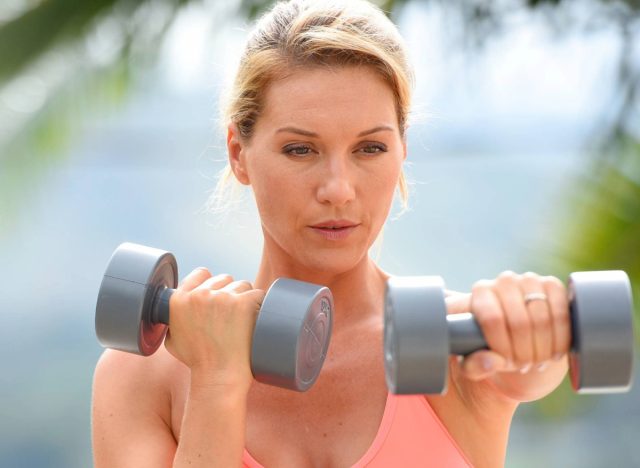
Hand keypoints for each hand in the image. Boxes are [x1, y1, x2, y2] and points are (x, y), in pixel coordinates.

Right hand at [163, 267, 264, 389]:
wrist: (219, 376)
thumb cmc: (198, 362)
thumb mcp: (173, 339)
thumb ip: (173, 319)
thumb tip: (179, 308)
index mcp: (179, 299)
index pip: (201, 273)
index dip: (211, 283)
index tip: (217, 296)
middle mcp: (199, 294)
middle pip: (223, 279)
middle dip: (229, 293)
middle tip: (231, 316)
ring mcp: (222, 297)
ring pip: (242, 285)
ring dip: (245, 298)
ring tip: (243, 322)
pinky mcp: (243, 302)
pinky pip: (258, 294)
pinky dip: (260, 305)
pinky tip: (256, 319)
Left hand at [457, 271, 570, 380]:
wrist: (516, 336)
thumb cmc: (490, 348)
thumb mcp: (474, 362)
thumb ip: (474, 366)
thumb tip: (493, 362)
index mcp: (480, 293)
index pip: (493, 319)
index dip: (503, 347)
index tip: (507, 363)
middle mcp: (504, 281)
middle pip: (520, 322)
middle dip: (525, 353)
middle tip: (524, 366)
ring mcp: (530, 281)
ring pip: (543, 320)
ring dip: (543, 349)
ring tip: (537, 362)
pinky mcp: (553, 286)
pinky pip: (562, 314)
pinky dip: (561, 340)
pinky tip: (554, 353)